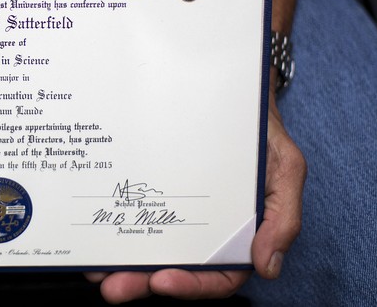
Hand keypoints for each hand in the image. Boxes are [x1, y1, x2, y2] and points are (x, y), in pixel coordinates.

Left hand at [85, 98, 306, 301]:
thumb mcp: (284, 168)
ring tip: (97, 271)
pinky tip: (92, 238)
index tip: (163, 281)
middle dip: (142, 282)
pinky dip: (110, 231)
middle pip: (173, 267)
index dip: (192, 285)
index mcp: (237, 233)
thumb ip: (283, 218)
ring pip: (146, 247)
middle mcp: (201, 228)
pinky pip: (128, 214)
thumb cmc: (259, 132)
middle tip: (115, 287)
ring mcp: (171, 209)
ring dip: (120, 265)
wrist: (228, 88)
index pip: (218, 274)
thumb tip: (267, 267)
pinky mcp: (149, 189)